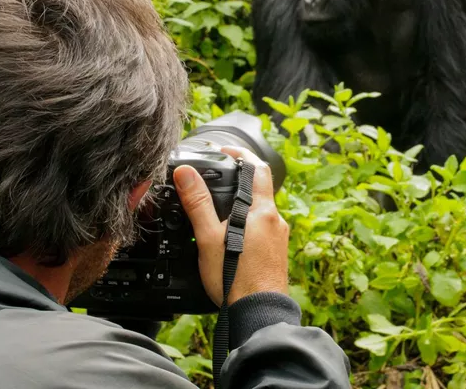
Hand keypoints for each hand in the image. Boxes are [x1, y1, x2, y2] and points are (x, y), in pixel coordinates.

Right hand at [174, 146, 290, 305]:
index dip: (241, 154)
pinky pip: (262, 231)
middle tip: (216, 181)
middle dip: (238, 184)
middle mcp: (276, 221)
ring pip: (259, 213)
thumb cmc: (236, 278)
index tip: (225, 151)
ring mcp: (278, 239)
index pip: (258, 168)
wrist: (258, 313)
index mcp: (263, 211)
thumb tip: (186, 173)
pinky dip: (247, 227)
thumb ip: (198, 203)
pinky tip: (231, 239)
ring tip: (217, 213)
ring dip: (241, 208)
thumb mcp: (209, 237)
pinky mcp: (276, 255)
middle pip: (259, 191)